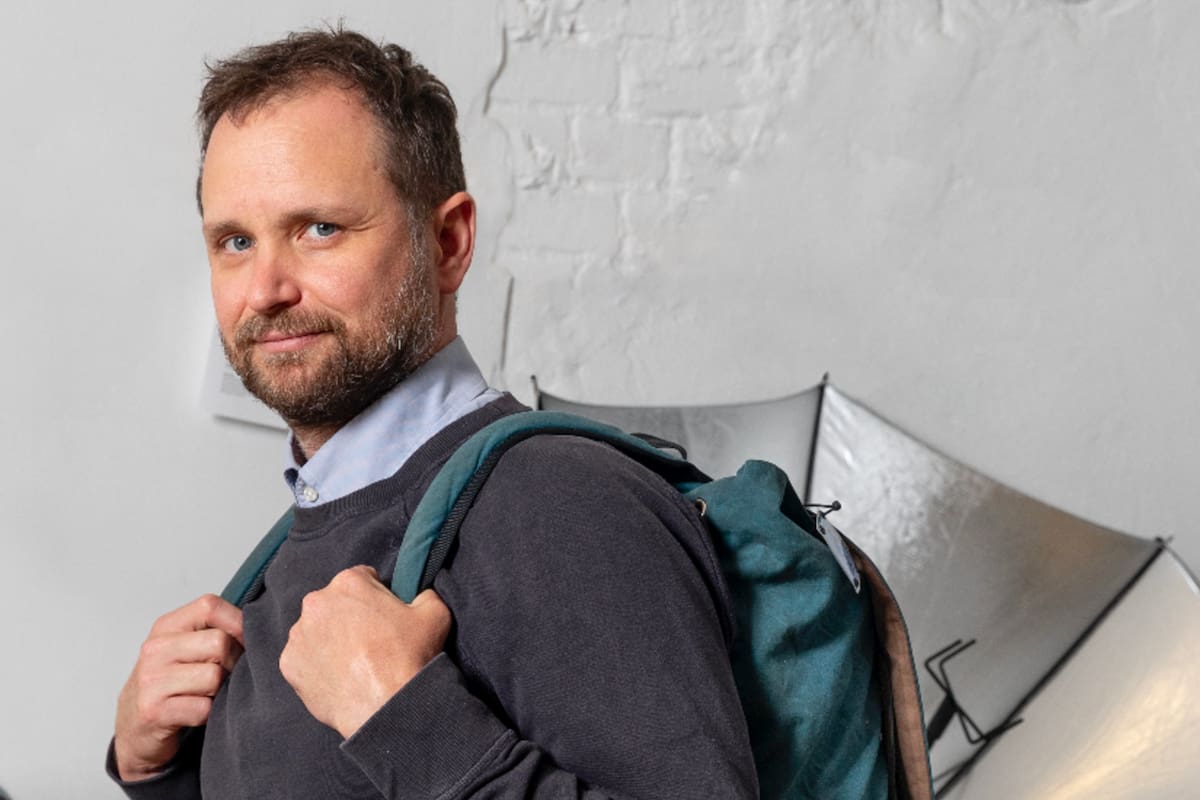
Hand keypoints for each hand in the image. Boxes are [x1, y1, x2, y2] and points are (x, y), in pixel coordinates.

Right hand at [114, 594, 243, 780]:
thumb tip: (260, 627)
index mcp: (166, 627)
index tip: (245, 642)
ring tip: (208, 694)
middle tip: (225, 676)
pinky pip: (204, 708)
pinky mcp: (154, 712)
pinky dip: (209, 714)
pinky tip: (197, 713)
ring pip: (214, 676)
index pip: (210, 606)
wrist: (133, 729)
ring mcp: (152, 681)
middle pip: (219, 642)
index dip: (237, 623)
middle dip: (232, 662)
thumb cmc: (169, 684)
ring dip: (221, 690)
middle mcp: (155, 649)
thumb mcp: (183, 647)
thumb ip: (212, 630)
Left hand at [279, 565, 450, 738]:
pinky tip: (338, 677)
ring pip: (316, 630)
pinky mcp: (288, 665)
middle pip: (335, 602)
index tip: (385, 615)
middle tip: (370, 641)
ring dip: (330, 639)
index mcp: (348, 583)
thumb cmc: (408, 657)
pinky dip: (317, 665)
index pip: (362, 577)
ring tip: (353, 663)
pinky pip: (303, 658)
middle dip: (350, 615)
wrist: (386, 708)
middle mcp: (316, 603)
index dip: (377, 595)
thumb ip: (425, 594)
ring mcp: (298, 635)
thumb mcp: (435, 614)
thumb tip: (419, 595)